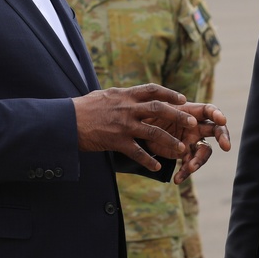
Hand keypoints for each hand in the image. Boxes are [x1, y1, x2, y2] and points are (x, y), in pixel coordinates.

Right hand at [73, 84, 196, 171]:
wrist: (66, 121)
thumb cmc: (83, 107)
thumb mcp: (104, 95)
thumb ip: (120, 96)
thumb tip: (129, 93)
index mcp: (124, 95)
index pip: (152, 90)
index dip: (169, 94)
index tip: (182, 99)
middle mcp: (127, 108)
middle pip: (158, 110)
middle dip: (178, 116)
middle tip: (192, 123)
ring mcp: (123, 125)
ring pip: (153, 132)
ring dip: (170, 141)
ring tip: (182, 149)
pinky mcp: (116, 141)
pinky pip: (137, 152)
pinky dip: (149, 161)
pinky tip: (157, 167)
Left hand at [157, 103, 230, 183]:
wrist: (142, 130)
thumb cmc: (151, 113)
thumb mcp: (158, 109)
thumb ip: (170, 112)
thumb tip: (187, 118)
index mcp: (191, 111)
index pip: (209, 110)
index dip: (217, 114)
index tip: (222, 120)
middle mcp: (196, 126)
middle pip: (216, 130)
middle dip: (223, 137)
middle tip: (226, 147)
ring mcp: (192, 141)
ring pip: (204, 152)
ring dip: (199, 160)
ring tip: (189, 168)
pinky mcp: (184, 154)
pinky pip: (189, 165)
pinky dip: (184, 172)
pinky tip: (177, 179)